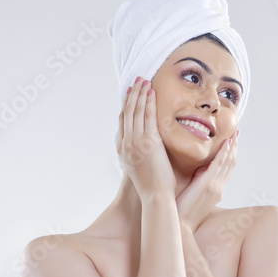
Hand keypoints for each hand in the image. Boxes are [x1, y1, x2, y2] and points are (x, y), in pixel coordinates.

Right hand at [116, 77, 175, 198]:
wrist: (154, 196)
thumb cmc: (150, 185)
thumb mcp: (137, 167)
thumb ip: (137, 154)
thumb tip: (142, 147)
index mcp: (123, 149)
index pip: (123, 121)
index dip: (126, 105)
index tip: (130, 93)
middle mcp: (126, 143)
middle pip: (127, 112)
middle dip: (132, 94)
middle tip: (137, 80)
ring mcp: (136, 141)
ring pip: (136, 111)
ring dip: (140, 94)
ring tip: (144, 81)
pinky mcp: (149, 141)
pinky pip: (148, 116)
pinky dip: (149, 102)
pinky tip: (152, 92)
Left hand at [176, 129, 238, 231]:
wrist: (180, 225)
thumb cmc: (182, 212)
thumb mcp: (194, 196)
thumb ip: (198, 184)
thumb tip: (196, 172)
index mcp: (217, 190)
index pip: (227, 169)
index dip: (231, 155)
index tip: (232, 143)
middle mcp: (219, 187)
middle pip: (231, 164)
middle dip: (234, 148)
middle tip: (237, 133)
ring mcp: (215, 186)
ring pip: (227, 162)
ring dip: (232, 147)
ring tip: (234, 134)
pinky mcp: (208, 184)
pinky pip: (219, 165)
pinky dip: (224, 153)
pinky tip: (226, 143)